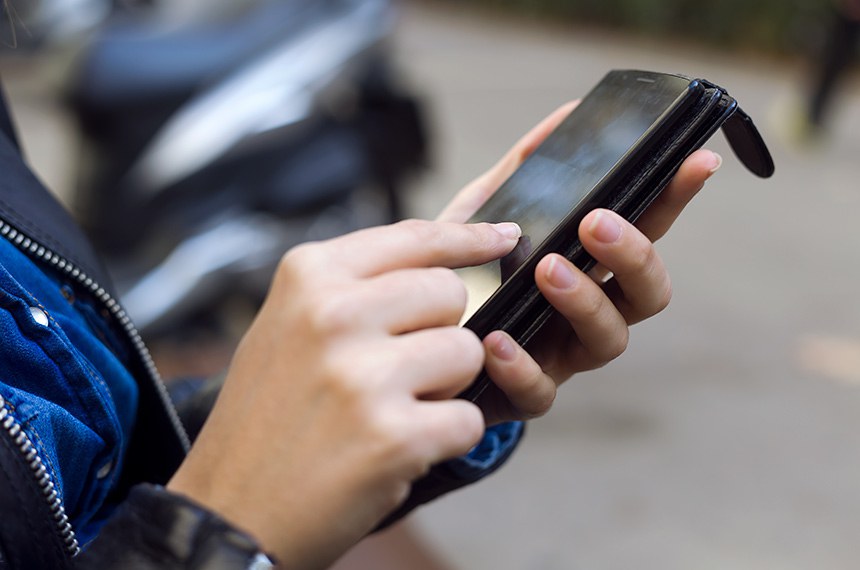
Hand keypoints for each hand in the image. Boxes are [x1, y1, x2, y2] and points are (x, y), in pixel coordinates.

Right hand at [167, 220, 520, 567]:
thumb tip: (448, 252)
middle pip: (450, 293)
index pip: (415, 237)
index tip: (502, 238)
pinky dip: (445, 439)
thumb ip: (359, 286)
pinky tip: (397, 450)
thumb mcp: (291, 325)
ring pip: (468, 352)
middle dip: (441, 331)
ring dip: (446, 387)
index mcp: (309, 276)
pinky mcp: (392, 436)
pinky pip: (469, 419)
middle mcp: (333, 314)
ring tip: (391, 409)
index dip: (468, 238)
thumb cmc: (269, 415)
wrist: (230, 510)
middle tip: (396, 370)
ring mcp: (362, 375)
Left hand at [439, 102, 721, 423]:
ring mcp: (560, 355)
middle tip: (595, 223)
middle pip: (648, 294)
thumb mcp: (482, 213)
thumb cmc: (462, 271)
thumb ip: (522, 170)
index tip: (697, 161)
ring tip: (547, 270)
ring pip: (609, 341)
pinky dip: (522, 365)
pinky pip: (541, 391)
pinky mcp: (523, 394)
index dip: (675, 199)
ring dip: (585, 301)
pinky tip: (496, 339)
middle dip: (634, 257)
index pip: (645, 229)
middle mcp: (586, 311)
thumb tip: (565, 115)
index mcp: (587, 265)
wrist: (412, 333)